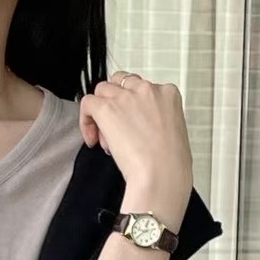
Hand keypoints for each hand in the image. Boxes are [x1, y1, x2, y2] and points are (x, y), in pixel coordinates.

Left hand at [79, 70, 191, 222]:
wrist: (162, 174)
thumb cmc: (170, 165)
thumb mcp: (174, 133)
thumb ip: (158, 122)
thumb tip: (142, 128)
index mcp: (168, 94)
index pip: (142, 89)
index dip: (132, 108)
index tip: (131, 127)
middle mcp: (147, 90)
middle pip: (121, 84)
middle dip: (116, 105)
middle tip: (116, 132)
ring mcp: (126, 97)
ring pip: (102, 90)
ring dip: (101, 112)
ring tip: (106, 139)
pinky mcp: (107, 108)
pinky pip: (87, 102)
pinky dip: (85, 119)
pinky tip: (92, 139)